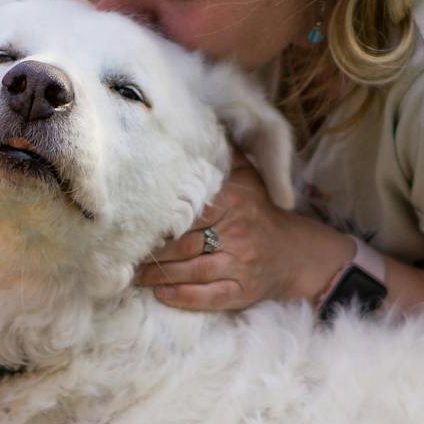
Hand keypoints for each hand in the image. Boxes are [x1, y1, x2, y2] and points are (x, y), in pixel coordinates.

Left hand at [135, 150, 350, 310]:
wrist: (297, 253)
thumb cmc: (260, 212)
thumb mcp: (247, 178)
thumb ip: (224, 156)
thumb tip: (198, 125)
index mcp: (235, 201)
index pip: (191, 210)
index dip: (162, 219)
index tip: (135, 222)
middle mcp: (239, 233)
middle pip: (187, 244)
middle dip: (155, 251)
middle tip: (126, 253)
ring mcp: (241, 264)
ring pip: (194, 271)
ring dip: (161, 275)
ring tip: (136, 275)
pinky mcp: (243, 291)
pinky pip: (210, 297)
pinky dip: (183, 297)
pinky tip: (161, 294)